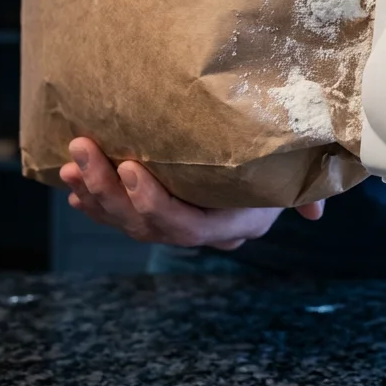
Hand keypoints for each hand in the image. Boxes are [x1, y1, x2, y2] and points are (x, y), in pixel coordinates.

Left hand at [58, 137, 322, 249]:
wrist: (267, 172)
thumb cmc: (281, 164)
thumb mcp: (295, 173)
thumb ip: (307, 191)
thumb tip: (316, 213)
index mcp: (233, 225)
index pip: (187, 226)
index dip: (154, 202)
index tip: (131, 168)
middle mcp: (200, 233)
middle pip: (147, 225)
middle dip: (109, 191)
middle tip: (83, 151)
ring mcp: (174, 227)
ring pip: (126, 222)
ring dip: (93, 194)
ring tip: (69, 163)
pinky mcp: (153, 215)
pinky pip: (117, 217)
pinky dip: (93, 201)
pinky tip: (71, 183)